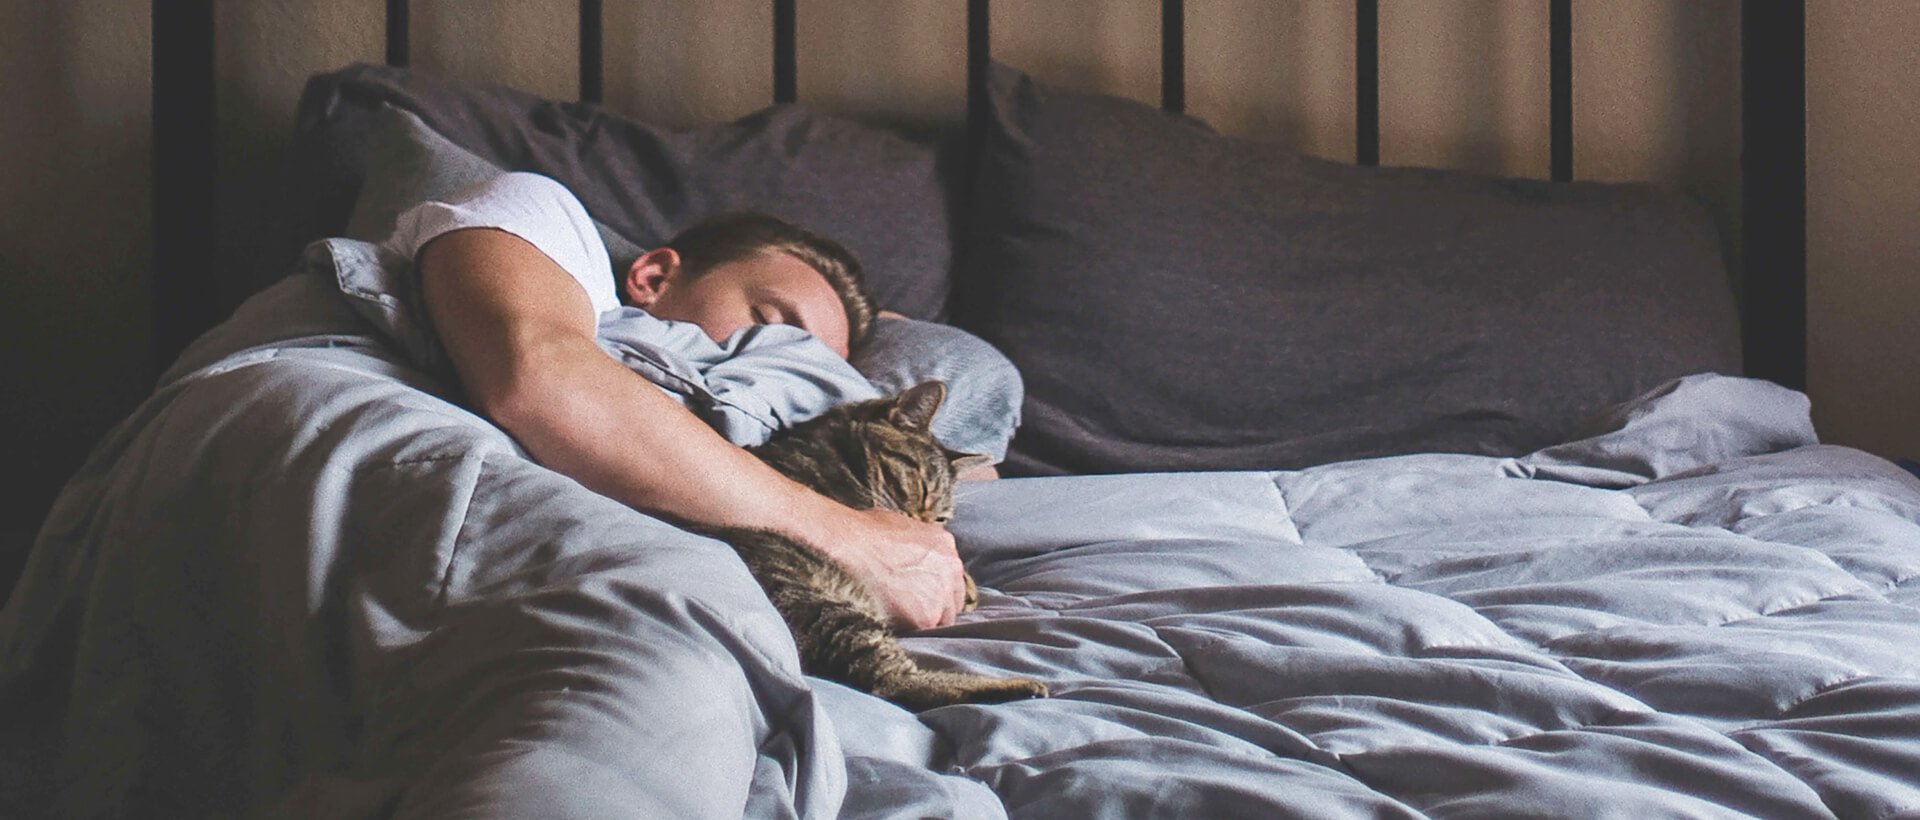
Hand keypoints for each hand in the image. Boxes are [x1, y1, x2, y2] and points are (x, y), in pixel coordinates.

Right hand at [815, 507, 965, 630]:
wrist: (850, 547)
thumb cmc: (864, 533)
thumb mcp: (900, 526)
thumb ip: (916, 545)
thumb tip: (908, 554)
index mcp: (945, 545)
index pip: (951, 576)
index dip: (937, 588)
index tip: (923, 594)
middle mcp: (951, 569)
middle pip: (952, 599)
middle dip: (936, 606)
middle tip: (912, 611)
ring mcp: (942, 594)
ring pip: (942, 619)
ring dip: (925, 621)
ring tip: (901, 619)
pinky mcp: (928, 616)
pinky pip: (925, 631)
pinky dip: (911, 630)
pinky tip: (895, 624)